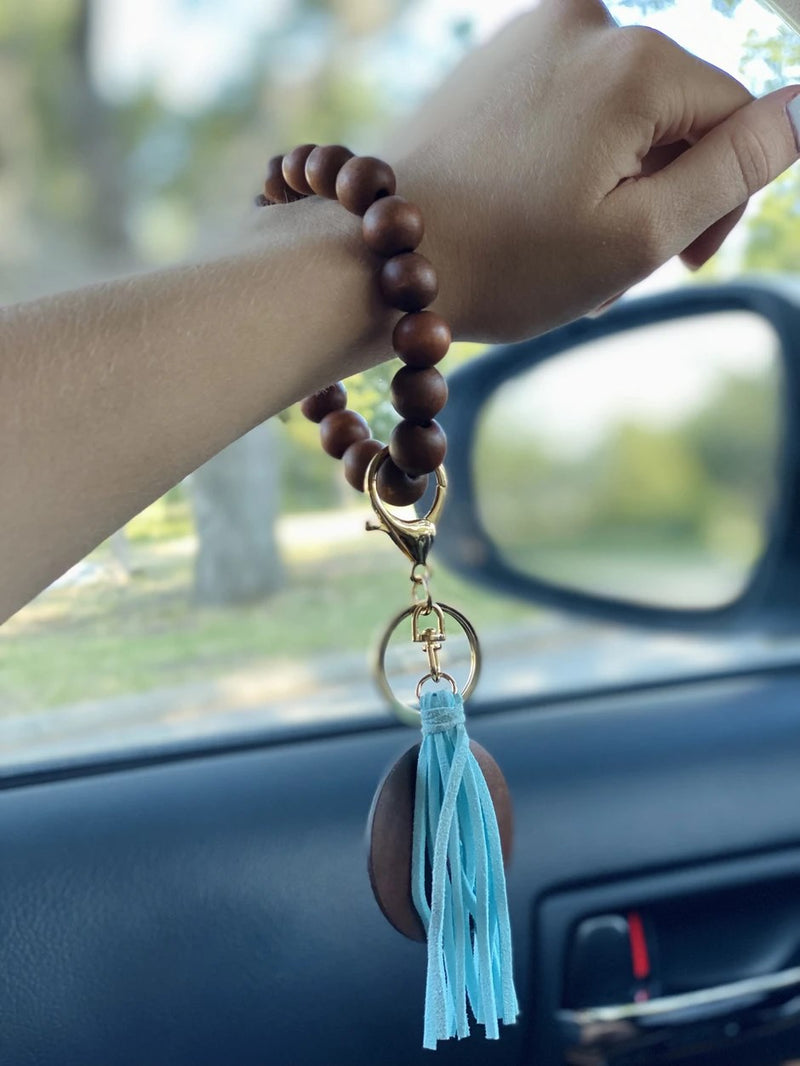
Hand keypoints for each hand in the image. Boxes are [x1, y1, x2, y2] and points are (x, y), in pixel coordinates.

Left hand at [393, 0, 799, 341]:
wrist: (373, 259)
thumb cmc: (508, 262)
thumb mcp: (640, 232)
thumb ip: (735, 166)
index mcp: (638, 60)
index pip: (733, 120)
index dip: (719, 201)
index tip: (674, 262)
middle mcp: (586, 18)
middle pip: (675, 112)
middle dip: (656, 193)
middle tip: (601, 262)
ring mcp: (530, 31)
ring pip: (620, 114)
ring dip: (609, 183)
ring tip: (558, 244)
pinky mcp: (494, 57)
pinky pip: (567, 105)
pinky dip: (566, 160)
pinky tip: (529, 211)